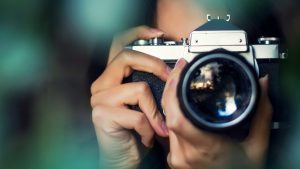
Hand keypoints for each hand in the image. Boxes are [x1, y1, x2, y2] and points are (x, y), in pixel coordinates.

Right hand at [90, 26, 168, 168]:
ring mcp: (99, 99)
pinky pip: (137, 115)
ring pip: (139, 89)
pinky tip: (145, 137)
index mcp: (112, 77)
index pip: (119, 44)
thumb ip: (153, 84)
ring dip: (155, 111)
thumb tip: (174, 69)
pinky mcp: (101, 115)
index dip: (137, 33)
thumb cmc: (137, 130)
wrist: (125, 157)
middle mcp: (102, 84)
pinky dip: (148, 128)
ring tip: (157, 126)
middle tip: (168, 78)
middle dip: (154, 65)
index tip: (158, 34)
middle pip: (126, 57)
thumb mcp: (147, 103)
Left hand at [162, 58, 271, 168]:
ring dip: (171, 100)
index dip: (173, 90)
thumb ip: (261, 115)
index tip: (180, 72)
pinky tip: (179, 105)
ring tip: (179, 82)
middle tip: (180, 70)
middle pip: (168, 114)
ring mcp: (177, 158)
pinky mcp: (175, 159)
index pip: (176, 116)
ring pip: (166, 121)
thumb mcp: (257, 147)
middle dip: (171, 87)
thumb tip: (263, 88)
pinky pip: (168, 131)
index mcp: (204, 148)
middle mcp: (184, 154)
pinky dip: (172, 114)